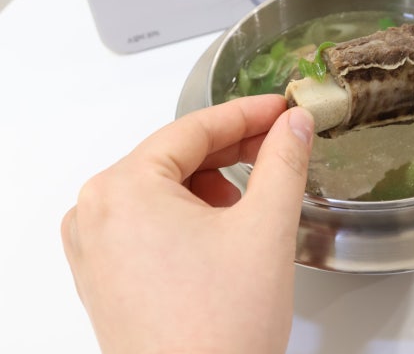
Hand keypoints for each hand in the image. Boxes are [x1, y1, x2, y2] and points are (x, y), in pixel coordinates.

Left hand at [61, 95, 313, 353]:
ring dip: (212, 184)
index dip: (247, 114)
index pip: (193, 129)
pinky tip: (222, 231)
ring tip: (252, 204)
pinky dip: (189, 214)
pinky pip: (148, 222)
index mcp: (123, 189)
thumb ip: (283, 161)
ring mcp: (94, 247)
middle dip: (232, 150)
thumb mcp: (266, 227)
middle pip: (174, 157)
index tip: (281, 109)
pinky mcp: (104, 275)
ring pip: (163, 190)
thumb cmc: (220, 328)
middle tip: (279, 144)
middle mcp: (95, 212)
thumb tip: (293, 124)